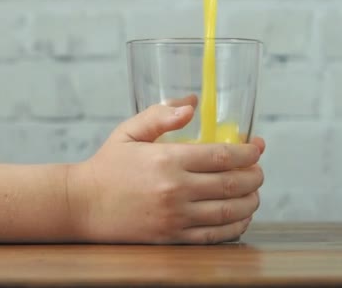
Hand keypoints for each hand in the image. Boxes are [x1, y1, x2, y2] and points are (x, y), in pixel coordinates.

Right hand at [69, 103, 264, 243]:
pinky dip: (235, 226)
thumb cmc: (106, 166)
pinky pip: (215, 235)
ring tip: (254, 193)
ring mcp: (175, 217)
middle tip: (258, 170)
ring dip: (251, 201)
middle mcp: (175, 190)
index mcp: (167, 160)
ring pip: (230, 211)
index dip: (249, 152)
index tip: (257, 147)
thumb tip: (192, 104)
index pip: (223, 156)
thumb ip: (160, 115)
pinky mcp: (172, 237)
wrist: (83, 205)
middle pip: (233, 184)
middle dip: (255, 176)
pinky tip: (240, 217)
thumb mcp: (129, 132)